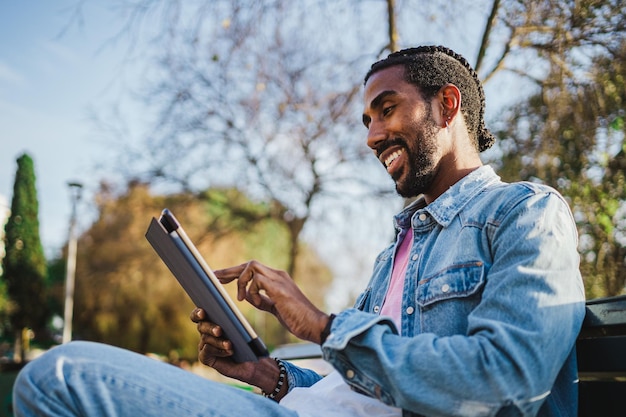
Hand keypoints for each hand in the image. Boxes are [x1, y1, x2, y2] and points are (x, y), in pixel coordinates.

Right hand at [190, 308, 280, 392]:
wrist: (249, 362)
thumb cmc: (246, 342)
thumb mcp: (242, 329)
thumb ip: (234, 320)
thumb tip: (230, 315)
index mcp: (211, 321)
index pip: (199, 314)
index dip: (198, 313)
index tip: (203, 313)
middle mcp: (205, 332)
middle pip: (201, 326)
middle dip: (210, 327)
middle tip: (219, 330)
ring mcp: (203, 345)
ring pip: (206, 339)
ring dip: (218, 341)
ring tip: (229, 344)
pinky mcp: (205, 357)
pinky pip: (207, 352)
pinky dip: (219, 351)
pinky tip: (229, 351)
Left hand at [214, 260, 329, 342]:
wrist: (314, 325)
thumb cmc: (298, 319)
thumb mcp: (276, 308)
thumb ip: (265, 300)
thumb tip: (251, 297)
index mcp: (277, 279)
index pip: (252, 270)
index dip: (235, 273)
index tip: (220, 278)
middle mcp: (278, 275)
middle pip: (248, 264)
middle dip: (229, 271)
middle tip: (213, 278)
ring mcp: (279, 279)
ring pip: (251, 266)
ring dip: (241, 282)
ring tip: (242, 299)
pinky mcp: (279, 288)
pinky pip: (257, 280)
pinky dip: (252, 291)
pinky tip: (257, 303)